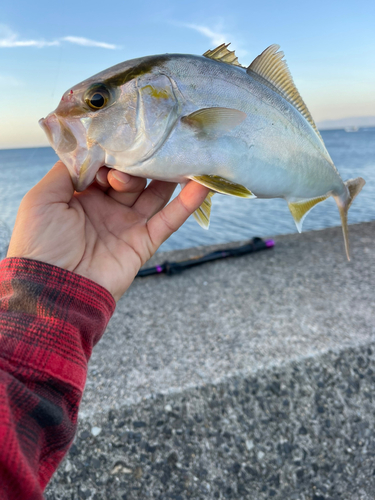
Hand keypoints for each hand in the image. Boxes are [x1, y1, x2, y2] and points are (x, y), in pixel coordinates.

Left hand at [7, 161, 208, 300]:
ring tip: (186, 153)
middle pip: (133, 177)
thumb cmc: (42, 243)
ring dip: (170, 175)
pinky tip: (204, 184)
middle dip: (139, 162)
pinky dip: (187, 203)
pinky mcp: (144, 242)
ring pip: (154, 194)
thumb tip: (89, 151)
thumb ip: (65, 171)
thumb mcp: (43, 199)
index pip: (106, 166)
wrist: (55, 289)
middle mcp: (107, 207)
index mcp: (82, 195)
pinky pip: (169, 220)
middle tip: (145, 151)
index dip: (113, 154)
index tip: (120, 142)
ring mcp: (127, 224)